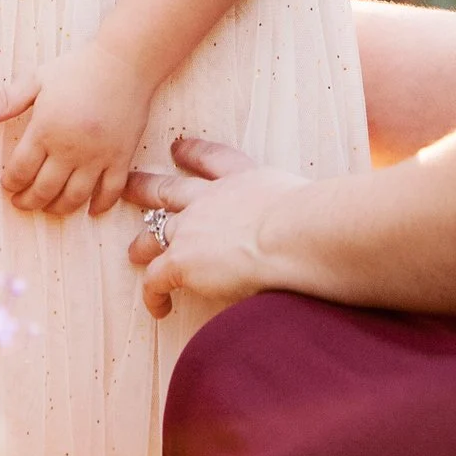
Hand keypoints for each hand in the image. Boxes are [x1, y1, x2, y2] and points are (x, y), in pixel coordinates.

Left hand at [0, 41, 153, 215]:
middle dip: (29, 201)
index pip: (21, 169)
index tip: (7, 186)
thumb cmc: (78, 68)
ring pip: (75, 197)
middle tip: (22, 203)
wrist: (124, 62)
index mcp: (46, 129)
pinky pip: (111, 191)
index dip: (10, 183)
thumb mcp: (37, 79)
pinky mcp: (121, 158)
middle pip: (45, 189)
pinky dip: (100, 205)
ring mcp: (98, 156)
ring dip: (59, 209)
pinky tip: (90, 209)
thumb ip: (6, 101)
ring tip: (49, 208)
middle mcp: (70, 148)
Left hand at [124, 136, 307, 317]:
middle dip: (147, 187)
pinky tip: (159, 307)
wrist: (295, 232)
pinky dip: (153, 294)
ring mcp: (191, 228)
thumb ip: (303, 211)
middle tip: (129, 185)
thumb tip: (326, 224)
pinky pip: (156, 279)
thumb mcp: (308, 202)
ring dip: (143, 241)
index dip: (192, 153)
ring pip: (154, 230)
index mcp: (244, 179)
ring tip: (134, 251)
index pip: (212, 159)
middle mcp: (211, 198)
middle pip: (169, 188)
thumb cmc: (317, 221)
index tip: (177, 148)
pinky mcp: (181, 260)